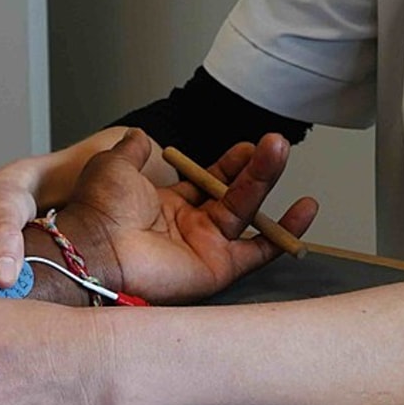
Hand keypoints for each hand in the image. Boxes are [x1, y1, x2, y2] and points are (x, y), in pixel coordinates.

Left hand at [61, 129, 316, 303]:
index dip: (229, 164)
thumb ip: (132, 150)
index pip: (208, 182)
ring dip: (265, 180)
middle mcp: (188, 227)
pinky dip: (284, 234)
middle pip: (233, 194)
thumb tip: (139, 136)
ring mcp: (204, 248)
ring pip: (247, 212)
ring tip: (279, 150)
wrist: (98, 244)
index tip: (246, 145)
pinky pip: (258, 252)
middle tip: (274, 143)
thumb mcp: (115, 165)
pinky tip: (305, 208)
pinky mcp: (217, 268)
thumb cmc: (100, 208)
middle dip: (255, 168)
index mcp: (166, 204)